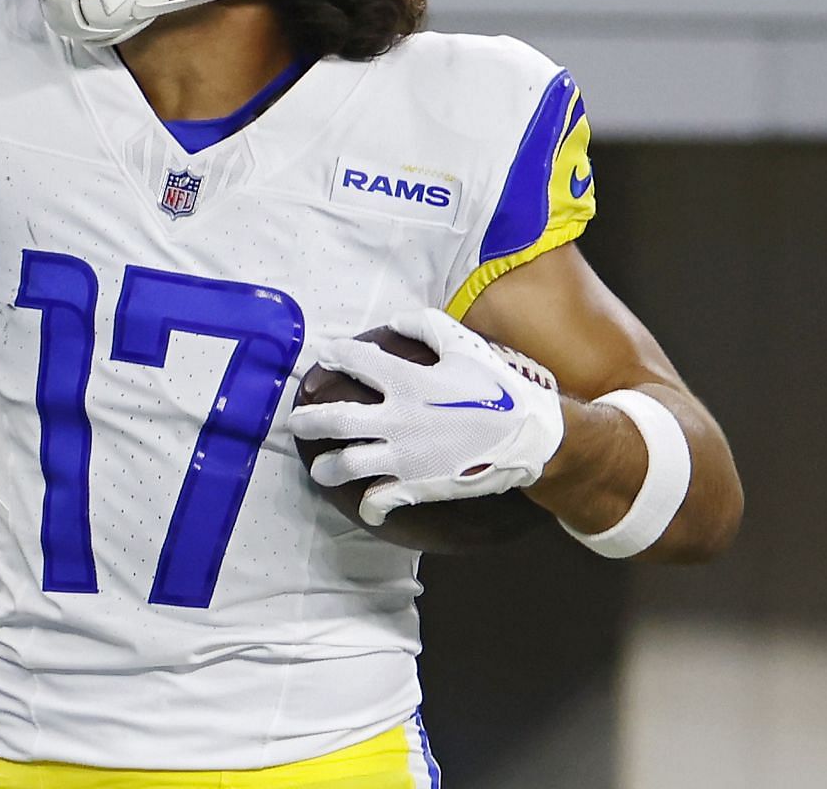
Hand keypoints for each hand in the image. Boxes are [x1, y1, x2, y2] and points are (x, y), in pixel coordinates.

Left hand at [286, 307, 564, 525]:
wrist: (531, 438)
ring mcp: (404, 457)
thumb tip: (396, 319)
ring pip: (349, 465)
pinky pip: (382, 500)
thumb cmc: (498, 389)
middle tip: (296, 421)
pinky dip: (370, 505)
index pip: (355, 362)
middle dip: (309, 420)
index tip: (325, 355)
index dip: (335, 355)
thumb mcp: (465, 346)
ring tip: (320, 469)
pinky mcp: (416, 485)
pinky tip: (365, 506)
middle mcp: (397, 420)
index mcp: (406, 382)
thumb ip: (427, 326)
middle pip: (336, 421)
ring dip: (328, 468)